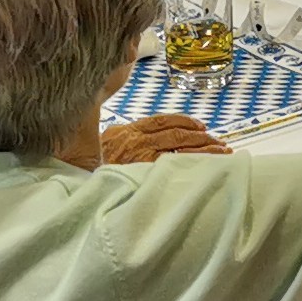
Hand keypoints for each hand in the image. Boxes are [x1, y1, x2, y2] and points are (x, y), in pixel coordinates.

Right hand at [99, 113, 229, 164]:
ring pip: (181, 147)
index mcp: (127, 131)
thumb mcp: (101, 143)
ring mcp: (143, 156)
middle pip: (176, 133)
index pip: (161, 120)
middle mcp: (137, 140)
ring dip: (205, 148)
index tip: (200, 125)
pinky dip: (195, 162)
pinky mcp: (147, 172)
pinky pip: (177, 164)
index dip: (183, 121)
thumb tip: (130, 136)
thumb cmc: (89, 165)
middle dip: (201, 136)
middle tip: (219, 141)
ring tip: (222, 152)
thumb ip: (119, 137)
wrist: (79, 179)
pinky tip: (209, 165)